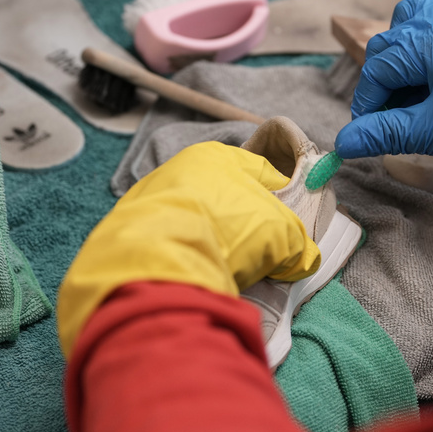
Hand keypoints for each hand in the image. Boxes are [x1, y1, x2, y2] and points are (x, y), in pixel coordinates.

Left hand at [56, 141, 320, 357]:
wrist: (159, 255)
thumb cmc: (227, 228)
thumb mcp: (282, 235)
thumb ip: (298, 244)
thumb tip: (300, 259)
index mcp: (217, 156)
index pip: (260, 173)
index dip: (281, 201)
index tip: (288, 229)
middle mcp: (180, 169)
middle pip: (226, 199)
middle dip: (244, 228)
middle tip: (258, 258)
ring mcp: (151, 198)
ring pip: (197, 222)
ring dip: (213, 244)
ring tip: (224, 271)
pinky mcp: (131, 229)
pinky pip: (171, 242)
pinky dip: (185, 257)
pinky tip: (195, 275)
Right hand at [334, 0, 432, 168]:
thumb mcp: (430, 131)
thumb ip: (383, 132)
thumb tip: (344, 142)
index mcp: (430, 39)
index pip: (379, 66)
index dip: (368, 101)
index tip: (369, 128)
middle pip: (393, 38)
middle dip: (384, 78)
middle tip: (390, 114)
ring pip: (420, 14)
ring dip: (406, 46)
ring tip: (412, 85)